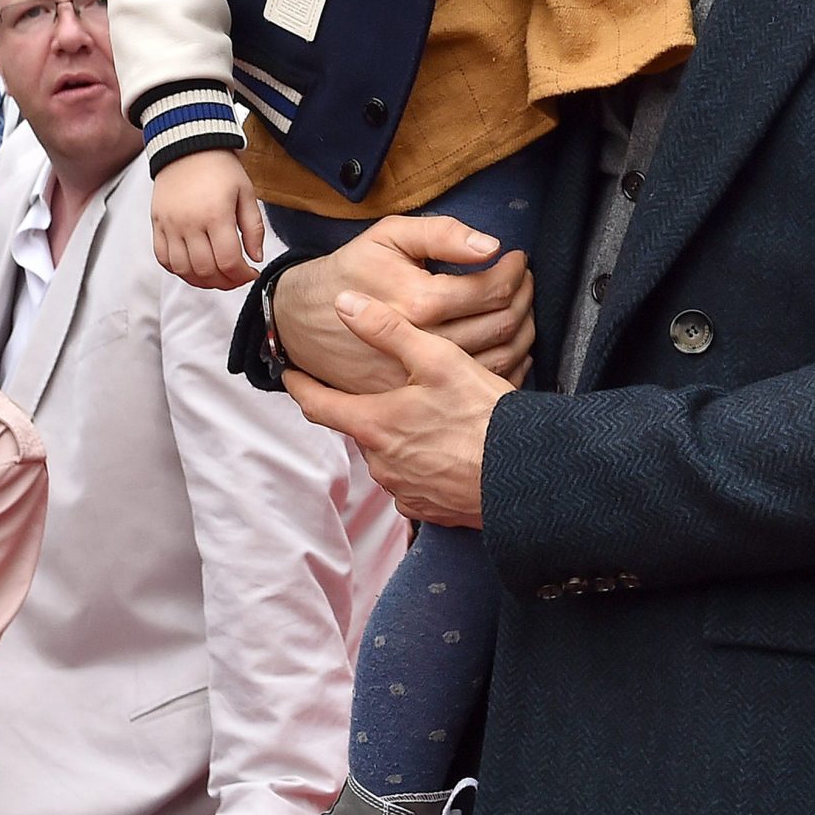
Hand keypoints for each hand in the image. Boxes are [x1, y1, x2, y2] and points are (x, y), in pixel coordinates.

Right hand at [153, 150, 264, 290]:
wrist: (188, 147)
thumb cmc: (221, 169)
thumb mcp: (247, 193)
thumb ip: (254, 228)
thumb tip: (255, 258)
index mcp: (216, 215)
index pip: (228, 261)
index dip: (242, 275)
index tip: (251, 273)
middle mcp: (189, 223)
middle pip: (205, 270)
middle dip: (226, 282)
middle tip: (237, 277)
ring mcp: (169, 225)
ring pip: (183, 270)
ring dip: (202, 281)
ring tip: (218, 275)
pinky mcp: (156, 225)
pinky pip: (163, 259)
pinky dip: (179, 270)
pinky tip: (195, 268)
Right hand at [270, 218, 533, 393]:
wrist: (303, 320)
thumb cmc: (351, 270)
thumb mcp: (389, 236)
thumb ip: (441, 234)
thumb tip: (490, 246)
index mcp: (418, 302)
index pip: (491, 290)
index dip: (513, 271)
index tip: (517, 258)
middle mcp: (423, 344)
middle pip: (502, 323)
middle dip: (524, 295)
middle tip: (524, 277)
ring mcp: (422, 374)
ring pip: (501, 355)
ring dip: (523, 326)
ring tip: (519, 302)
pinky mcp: (420, 393)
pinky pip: (479, 382)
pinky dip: (510, 360)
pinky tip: (511, 339)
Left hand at [285, 291, 509, 527]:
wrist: (524, 474)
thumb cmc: (483, 415)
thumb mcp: (437, 359)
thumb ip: (387, 330)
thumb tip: (344, 304)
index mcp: (374, 424)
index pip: (318, 404)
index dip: (302, 385)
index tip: (290, 373)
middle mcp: (379, 463)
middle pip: (359, 428)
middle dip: (368, 409)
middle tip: (392, 390)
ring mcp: (403, 490)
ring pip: (387, 456)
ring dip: (398, 438)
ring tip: (429, 420)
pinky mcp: (428, 509)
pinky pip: (411, 483)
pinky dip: (420, 465)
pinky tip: (446, 451)